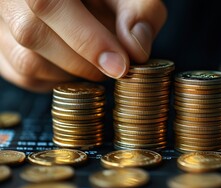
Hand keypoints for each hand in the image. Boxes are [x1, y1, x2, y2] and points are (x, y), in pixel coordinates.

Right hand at [0, 0, 166, 91]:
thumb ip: (139, 13)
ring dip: (71, 72)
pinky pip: (22, 75)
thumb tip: (135, 50)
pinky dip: (55, 79)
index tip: (120, 66)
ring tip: (95, 61)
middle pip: (32, 34)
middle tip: (114, 66)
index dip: (87, 40)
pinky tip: (74, 64)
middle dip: (83, 61)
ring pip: (25, 60)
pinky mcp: (2, 46)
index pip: (47, 4)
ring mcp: (0, 22)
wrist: (86, 0)